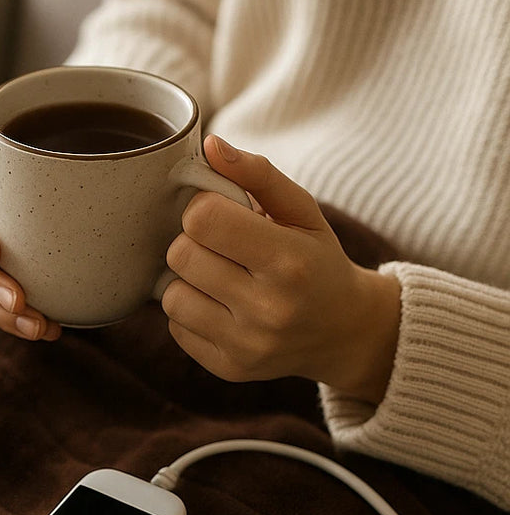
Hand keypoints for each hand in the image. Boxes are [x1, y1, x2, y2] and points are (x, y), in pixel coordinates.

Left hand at [161, 135, 400, 402]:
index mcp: (289, 261)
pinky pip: (176, 328)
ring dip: (187, 280)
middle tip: (220, 246)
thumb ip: (258, 174)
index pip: (202, 219)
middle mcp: (269, 309)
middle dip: (193, 243)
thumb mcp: (303, 212)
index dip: (203, 208)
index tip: (222, 214)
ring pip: (171, 297)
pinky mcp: (230, 369)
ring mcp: (248, 345)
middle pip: (181, 256)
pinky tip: (221, 306)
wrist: (344, 332)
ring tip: (219, 276)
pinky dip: (191, 312)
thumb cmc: (317, 261)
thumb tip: (210, 145)